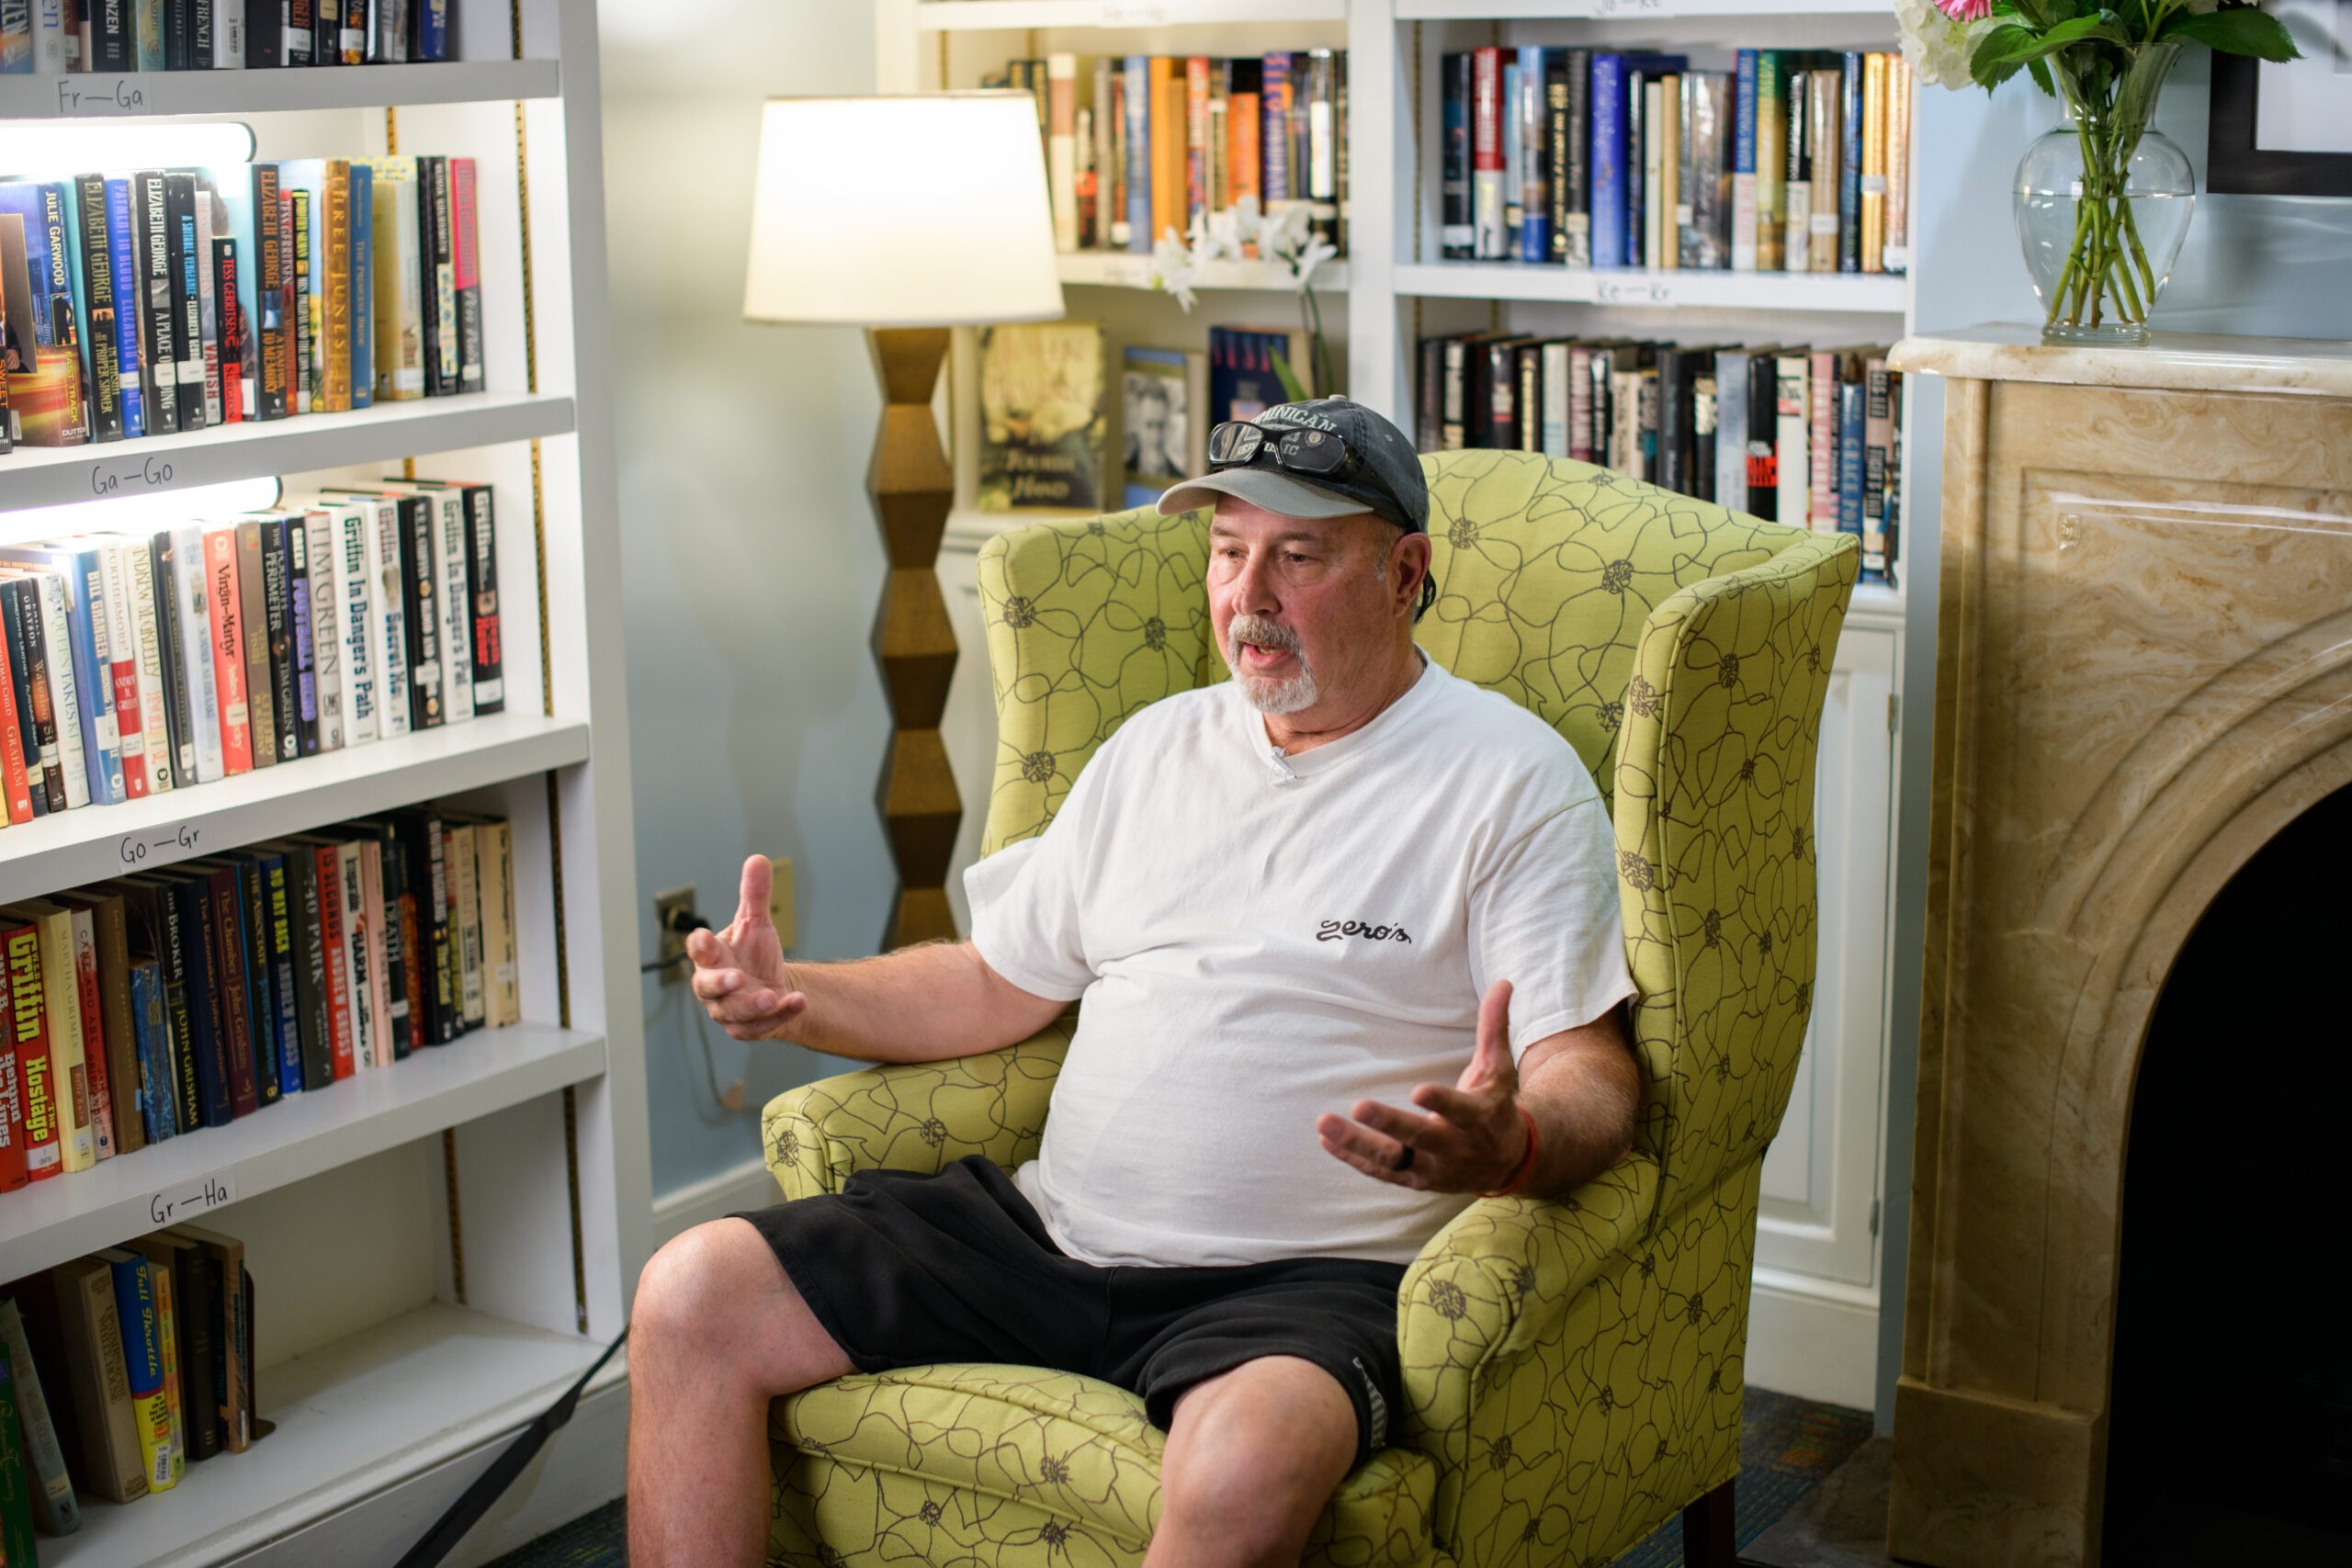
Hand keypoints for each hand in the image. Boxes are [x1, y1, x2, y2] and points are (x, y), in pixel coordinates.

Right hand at [688, 856, 807, 1041]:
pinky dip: (779, 1016)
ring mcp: (727, 1008)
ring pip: (732, 1011)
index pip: (698, 949)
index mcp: (711, 956)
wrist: (771, 987)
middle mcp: (713, 985)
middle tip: (737, 978)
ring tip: (773, 996)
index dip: (700, 944)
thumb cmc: (753, 954)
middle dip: (720, 983)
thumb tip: (758, 859)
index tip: (705, 939)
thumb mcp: (756, 922)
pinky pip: (758, 1027)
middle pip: (706, 987)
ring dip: (753, 1005)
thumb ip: (754, 894)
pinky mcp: (745, 1028)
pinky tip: (798, 1001)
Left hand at [1317, 980, 1529, 1193]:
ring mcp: (1433, 1168)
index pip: (1459, 1110)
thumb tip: (1502, 982)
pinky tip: (1326, 1140)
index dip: (1440, 1102)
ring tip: (1323, 1122)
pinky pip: (1381, 1172)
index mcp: (1478, 1118)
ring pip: (1392, 1159)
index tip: (1417, 1090)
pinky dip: (1353, 1158)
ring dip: (1357, 1143)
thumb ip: (1494, 1027)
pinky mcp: (1415, 1181)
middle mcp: (1455, 1147)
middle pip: (1419, 1138)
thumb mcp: (1498, 1068)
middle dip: (1389, 1123)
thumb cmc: (1495, 1107)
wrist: (1507, 1164)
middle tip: (1359, 1105)